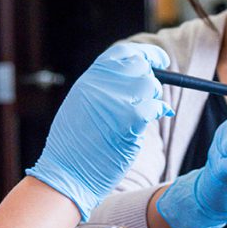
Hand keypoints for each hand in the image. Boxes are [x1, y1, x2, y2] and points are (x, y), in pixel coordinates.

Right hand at [26, 43, 174, 219]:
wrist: (66, 174)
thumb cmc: (74, 146)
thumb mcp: (82, 106)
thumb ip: (103, 89)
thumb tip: (136, 79)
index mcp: (89, 79)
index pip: (123, 53)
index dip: (146, 54)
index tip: (159, 61)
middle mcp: (102, 84)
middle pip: (141, 66)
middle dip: (152, 78)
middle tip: (154, 93)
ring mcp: (117, 99)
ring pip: (151, 86)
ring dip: (153, 99)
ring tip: (143, 115)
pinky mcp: (131, 119)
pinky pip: (156, 107)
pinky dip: (160, 111)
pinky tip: (156, 117)